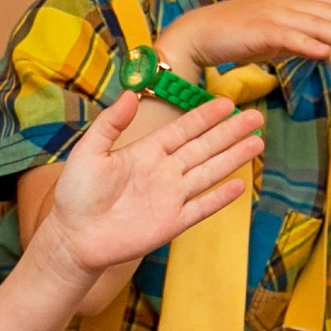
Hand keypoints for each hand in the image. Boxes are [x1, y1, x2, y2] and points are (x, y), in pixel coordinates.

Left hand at [42, 94, 266, 275]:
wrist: (73, 236)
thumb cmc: (76, 194)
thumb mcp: (88, 152)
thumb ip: (110, 124)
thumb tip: (128, 94)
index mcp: (145, 152)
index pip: (183, 130)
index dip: (205, 116)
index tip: (228, 101)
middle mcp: (163, 171)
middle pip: (204, 148)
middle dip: (230, 132)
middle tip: (256, 117)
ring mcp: (170, 197)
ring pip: (209, 173)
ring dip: (233, 158)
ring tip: (258, 143)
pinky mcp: (171, 223)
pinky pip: (201, 208)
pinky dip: (220, 198)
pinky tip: (240, 185)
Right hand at [157, 0, 330, 73]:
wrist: (197, 33)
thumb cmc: (232, 35)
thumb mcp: (271, 36)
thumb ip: (295, 38)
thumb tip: (320, 46)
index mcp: (288, 2)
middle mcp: (285, 4)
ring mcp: (273, 16)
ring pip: (317, 25)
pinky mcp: (259, 31)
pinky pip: (289, 37)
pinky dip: (309, 44)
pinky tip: (326, 53)